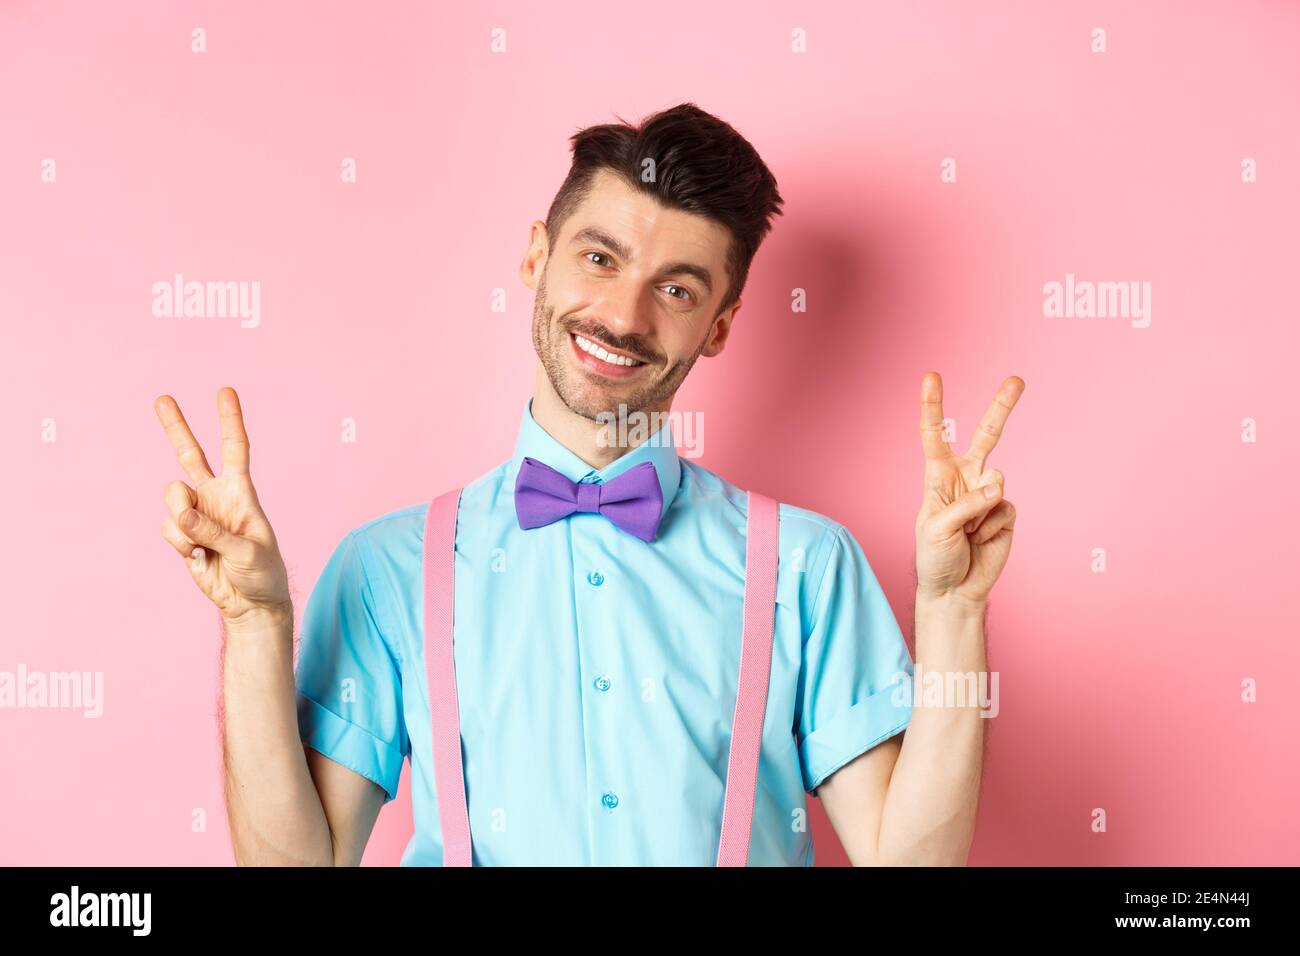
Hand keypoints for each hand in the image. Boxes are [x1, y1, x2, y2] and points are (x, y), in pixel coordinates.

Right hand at [155, 387, 291, 630]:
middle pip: (190, 455)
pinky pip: (168, 528)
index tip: (225, 392)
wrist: (250, 602)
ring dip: (183, 521)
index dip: (230, 420)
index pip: (235, 449)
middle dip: (176, 426)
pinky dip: (180, 543)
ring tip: (204, 545)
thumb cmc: (261, 573)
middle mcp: (216, 496)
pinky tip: (198, 557)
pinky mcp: (182, 535)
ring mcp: (197, 514)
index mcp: (242, 492)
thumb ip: (213, 532)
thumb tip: (180, 513)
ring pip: (172, 497)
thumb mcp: (247, 552)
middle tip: (162, 398)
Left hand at [914, 371, 1023, 606]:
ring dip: (979, 511)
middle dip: (1002, 407)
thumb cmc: (935, 557)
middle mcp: (965, 478)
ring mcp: (988, 494)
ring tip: (965, 533)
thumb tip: (998, 484)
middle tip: (1017, 380)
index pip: (935, 435)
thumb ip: (966, 503)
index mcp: (939, 476)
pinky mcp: (1006, 512)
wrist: (955, 589)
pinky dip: (991, 527)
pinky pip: (1005, 508)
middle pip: (986, 436)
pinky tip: (979, 540)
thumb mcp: (936, 529)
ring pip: (996, 481)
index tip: (932, 377)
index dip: (932, 407)